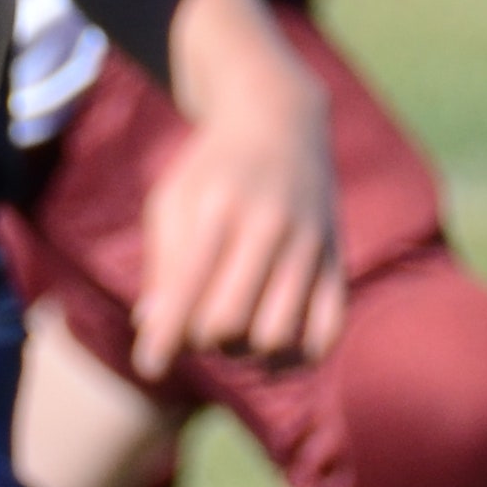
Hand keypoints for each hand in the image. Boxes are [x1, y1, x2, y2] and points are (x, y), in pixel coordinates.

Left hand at [138, 0, 343, 379]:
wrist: (280, 121)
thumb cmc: (210, 171)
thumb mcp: (172, 201)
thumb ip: (160, 266)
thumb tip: (151, 328)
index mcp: (217, 210)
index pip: (186, 293)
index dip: (163, 341)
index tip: (150, 365)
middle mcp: (268, 226)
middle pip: (229, 324)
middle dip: (203, 342)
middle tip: (196, 327)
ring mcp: (308, 243)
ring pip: (277, 335)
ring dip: (246, 352)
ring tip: (233, 334)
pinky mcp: (336, 258)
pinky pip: (326, 330)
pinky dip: (299, 356)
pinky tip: (273, 350)